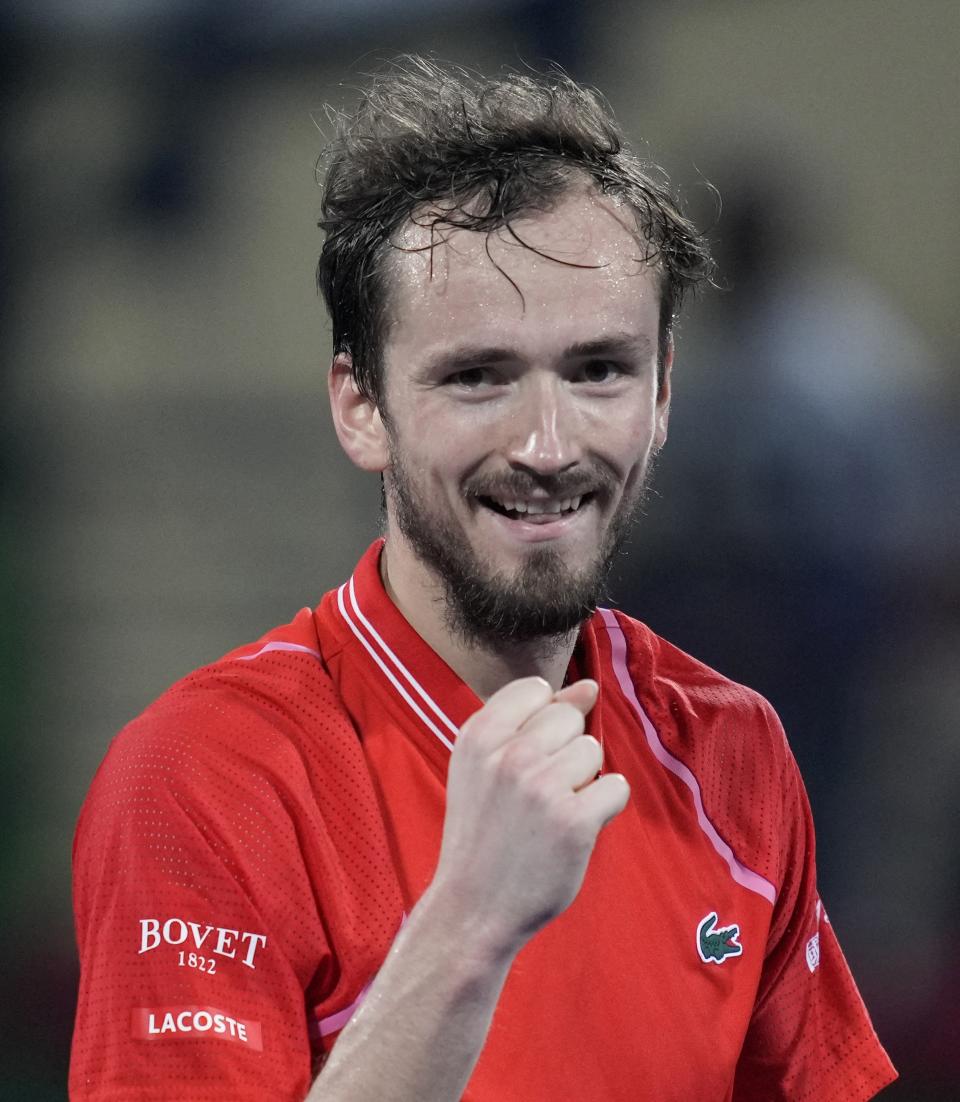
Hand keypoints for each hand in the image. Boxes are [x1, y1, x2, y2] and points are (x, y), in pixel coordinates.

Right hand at [429, 677, 629, 961]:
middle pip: (569, 718)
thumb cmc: (484, 832)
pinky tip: (574, 829)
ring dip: (583, 781)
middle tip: (534, 794)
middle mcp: (508, 754)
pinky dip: (603, 808)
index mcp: (477, 735)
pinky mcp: (574, 821)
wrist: (474, 907)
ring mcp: (542, 787)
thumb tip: (589, 686)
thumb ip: (530, 719)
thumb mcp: (483, 766)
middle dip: (563, 751)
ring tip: (550, 813)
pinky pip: (616, 787)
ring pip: (593, 750)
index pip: (536, 690)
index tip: (524, 759)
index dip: (541, 723)